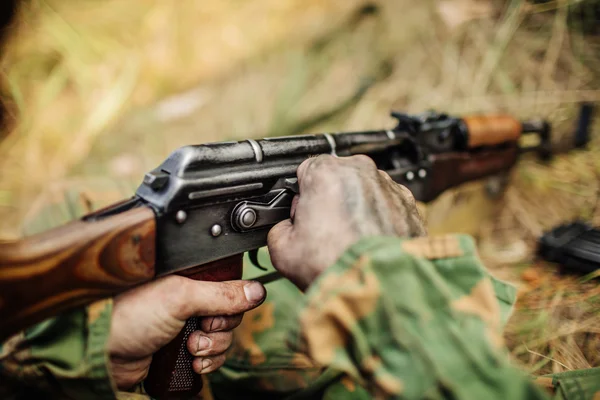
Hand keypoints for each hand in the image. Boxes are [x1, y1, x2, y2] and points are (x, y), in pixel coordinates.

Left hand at [106, 276, 265, 389]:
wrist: (99, 351)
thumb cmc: (129, 313)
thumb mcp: (180, 297)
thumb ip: (222, 293)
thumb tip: (257, 290)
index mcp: (189, 278)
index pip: (229, 286)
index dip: (231, 301)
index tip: (216, 312)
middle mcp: (189, 300)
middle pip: (229, 315)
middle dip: (220, 329)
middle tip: (201, 330)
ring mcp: (184, 325)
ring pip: (221, 338)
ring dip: (213, 347)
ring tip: (192, 348)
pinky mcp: (179, 349)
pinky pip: (210, 356)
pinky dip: (208, 362)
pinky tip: (194, 362)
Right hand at [268, 154, 425, 289]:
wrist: (378, 288)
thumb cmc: (334, 265)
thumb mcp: (281, 248)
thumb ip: (280, 226)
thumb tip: (287, 226)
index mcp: (326, 172)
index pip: (306, 171)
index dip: (302, 196)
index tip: (304, 216)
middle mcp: (360, 171)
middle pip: (337, 178)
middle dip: (331, 200)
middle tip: (326, 233)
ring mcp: (388, 186)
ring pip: (364, 191)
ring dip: (356, 209)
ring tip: (350, 241)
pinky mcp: (408, 205)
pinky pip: (387, 206)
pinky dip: (379, 220)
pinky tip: (369, 243)